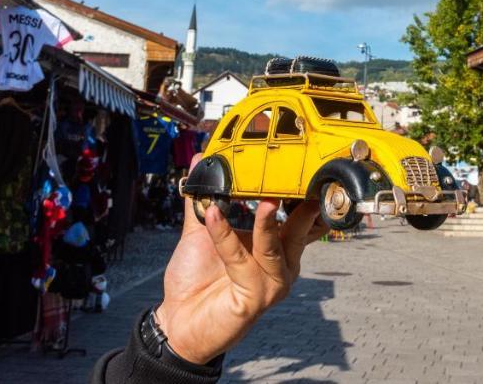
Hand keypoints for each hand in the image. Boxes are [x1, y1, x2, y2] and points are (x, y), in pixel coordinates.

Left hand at [154, 154, 328, 364]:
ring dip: (267, 223)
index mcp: (278, 248)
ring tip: (263, 202)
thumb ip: (203, 198)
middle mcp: (282, 265)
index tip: (303, 168)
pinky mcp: (256, 299)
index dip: (305, 195)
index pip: (302, 218)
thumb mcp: (203, 232)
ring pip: (273, 246)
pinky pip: (241, 262)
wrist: (177, 321)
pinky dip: (226, 237)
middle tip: (293, 180)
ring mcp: (272, 284)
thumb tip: (200, 161)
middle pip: (299, 230)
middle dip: (300, 205)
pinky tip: (214, 218)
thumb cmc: (196, 279)